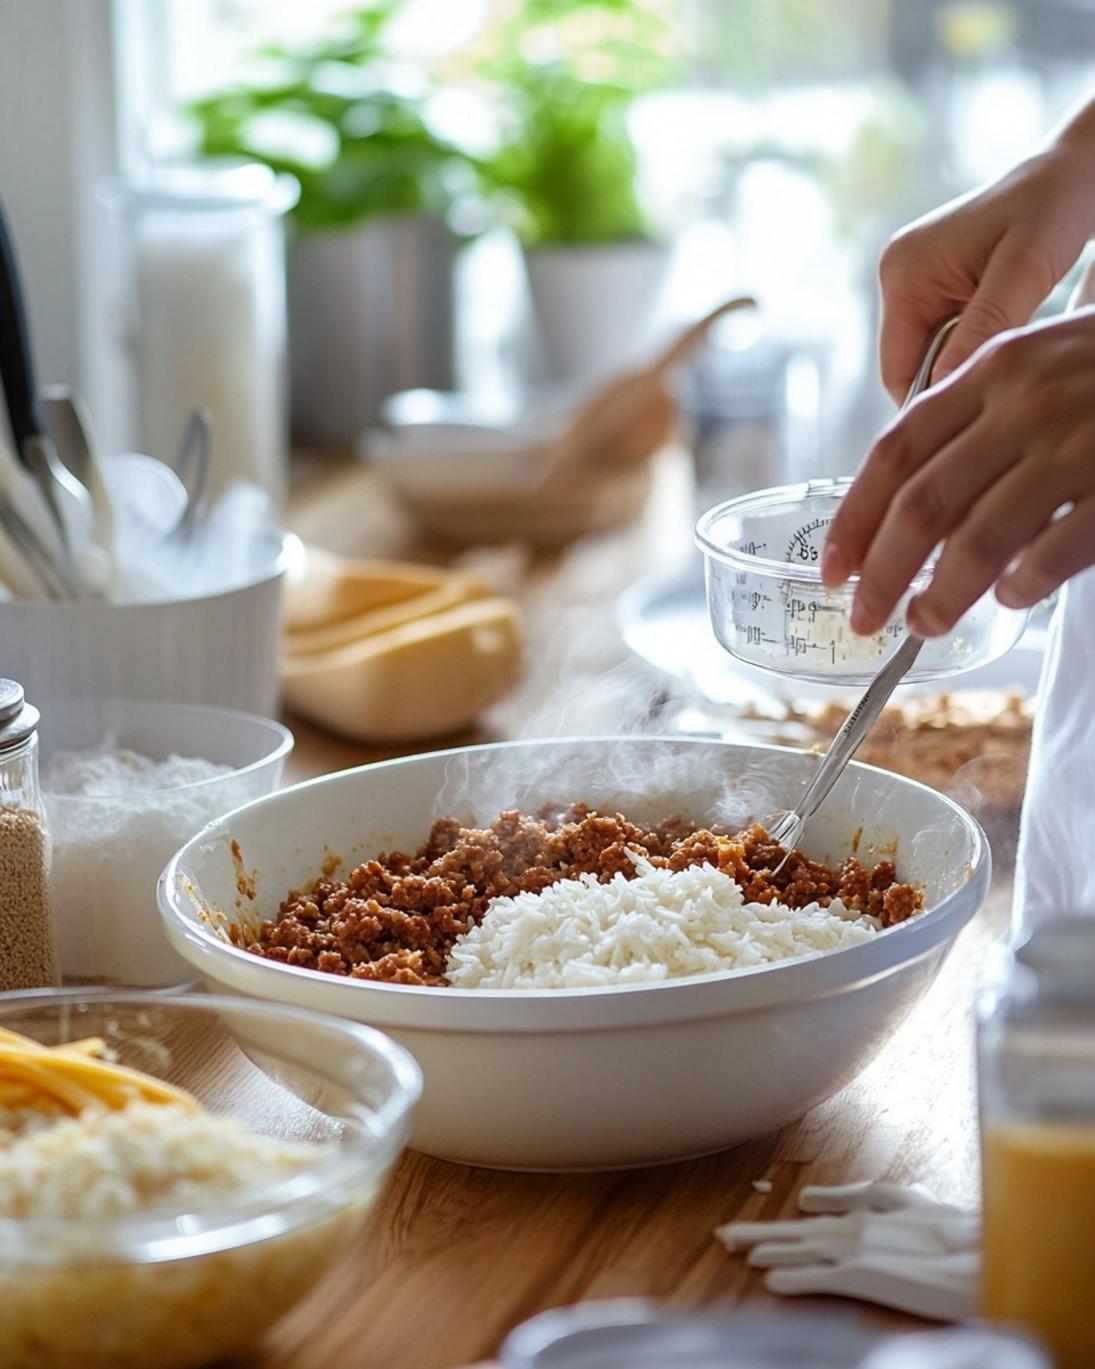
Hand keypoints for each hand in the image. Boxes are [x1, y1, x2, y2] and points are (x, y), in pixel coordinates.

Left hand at [821, 308, 1094, 636]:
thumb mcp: (1038, 364)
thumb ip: (976, 417)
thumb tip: (909, 501)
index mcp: (993, 370)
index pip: (895, 453)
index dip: (853, 519)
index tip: (833, 567)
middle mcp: (1025, 403)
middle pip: (921, 506)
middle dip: (881, 574)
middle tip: (864, 618)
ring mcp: (1077, 442)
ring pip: (978, 538)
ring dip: (942, 595)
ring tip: (926, 624)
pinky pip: (1055, 548)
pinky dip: (1022, 583)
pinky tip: (1010, 598)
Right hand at [878, 142, 1094, 402]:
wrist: (1071, 170)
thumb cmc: (1054, 208)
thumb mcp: (1023, 272)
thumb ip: (981, 329)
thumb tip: (943, 390)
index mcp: (904, 274)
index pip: (897, 371)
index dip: (933, 398)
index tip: (981, 408)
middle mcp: (897, 277)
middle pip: (911, 365)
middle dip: (954, 374)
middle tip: (1004, 375)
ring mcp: (912, 281)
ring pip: (930, 354)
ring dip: (967, 359)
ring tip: (1010, 342)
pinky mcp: (932, 285)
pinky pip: (944, 336)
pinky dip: (973, 343)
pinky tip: (1005, 326)